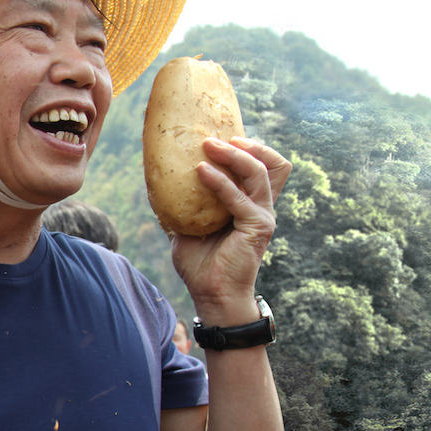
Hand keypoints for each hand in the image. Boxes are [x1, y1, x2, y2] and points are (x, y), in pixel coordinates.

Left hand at [171, 136, 291, 322]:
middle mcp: (263, 206)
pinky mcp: (258, 227)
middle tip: (216, 136)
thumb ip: (181, 203)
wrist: (210, 294)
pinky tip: (201, 171)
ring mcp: (263, 216)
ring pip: (261, 172)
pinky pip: (240, 198)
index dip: (251, 146)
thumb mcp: (186, 225)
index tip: (222, 135)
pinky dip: (220, 182)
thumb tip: (156, 181)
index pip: (265, 165)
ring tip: (209, 145)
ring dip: (235, 155)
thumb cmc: (200, 262)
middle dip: (249, 144)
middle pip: (274, 163)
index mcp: (251, 203)